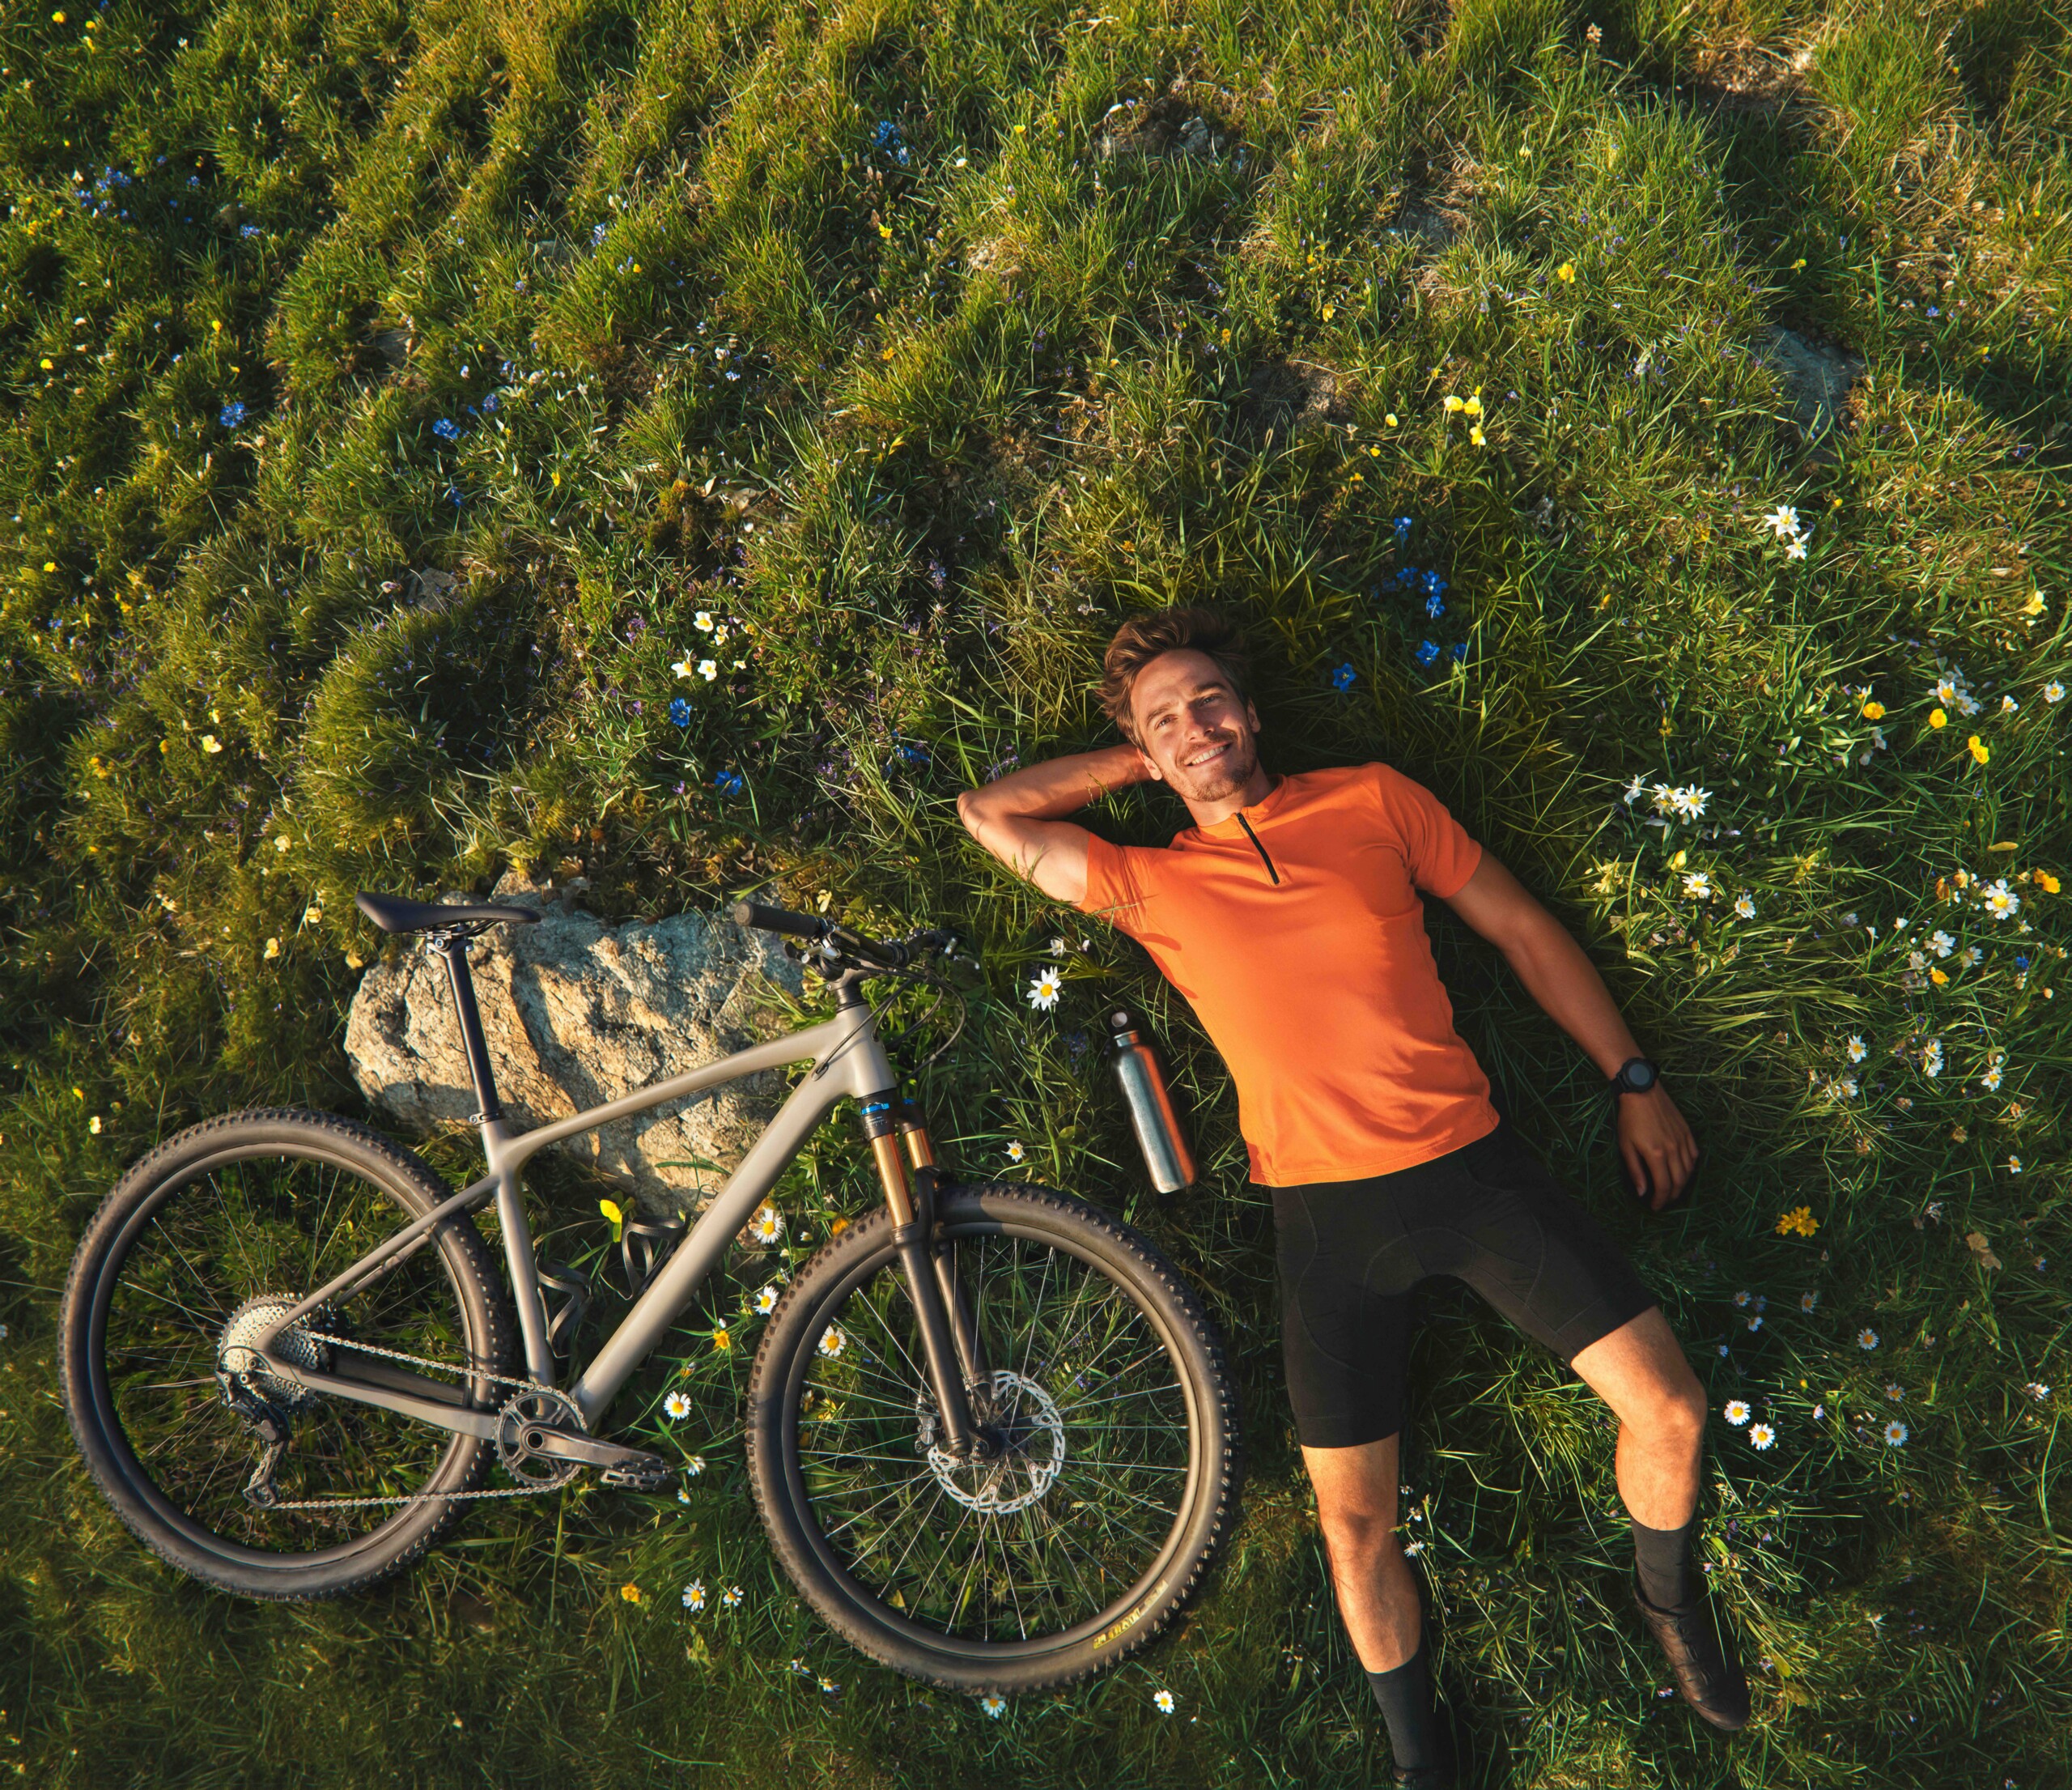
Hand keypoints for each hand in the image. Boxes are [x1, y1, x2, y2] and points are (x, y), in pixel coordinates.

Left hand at [1618, 1083, 1697, 1211]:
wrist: (1642, 1091)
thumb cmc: (1629, 1119)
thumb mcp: (1626, 1146)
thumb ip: (1636, 1171)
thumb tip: (1643, 1192)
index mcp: (1656, 1154)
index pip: (1664, 1186)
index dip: (1661, 1200)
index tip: (1655, 1206)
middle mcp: (1673, 1149)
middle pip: (1679, 1181)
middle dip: (1673, 1196)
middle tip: (1664, 1201)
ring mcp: (1683, 1140)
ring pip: (1689, 1170)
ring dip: (1683, 1183)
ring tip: (1673, 1189)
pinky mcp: (1687, 1132)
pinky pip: (1694, 1155)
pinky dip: (1690, 1167)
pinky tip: (1683, 1170)